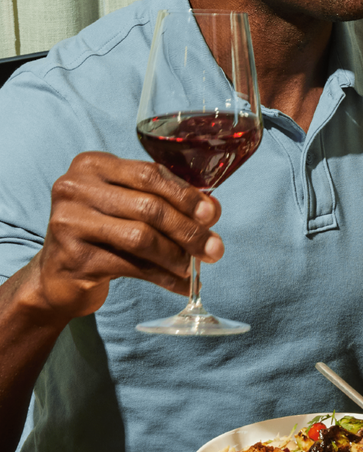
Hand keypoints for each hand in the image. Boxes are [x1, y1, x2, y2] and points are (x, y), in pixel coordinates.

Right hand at [28, 151, 223, 319]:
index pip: (149, 174)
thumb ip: (168, 203)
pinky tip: (181, 286)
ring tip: (195, 269)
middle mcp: (75, 188)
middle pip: (149, 207)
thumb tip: (212, 210)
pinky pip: (132, 266)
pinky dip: (163, 278)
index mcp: (93, 165)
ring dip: (177, 256)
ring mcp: (70, 221)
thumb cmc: (103, 235)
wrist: (58, 276)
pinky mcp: (73, 256)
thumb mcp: (130, 209)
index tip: (212, 215)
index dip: (186, 196)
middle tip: (215, 250)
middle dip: (189, 230)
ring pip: (141, 237)